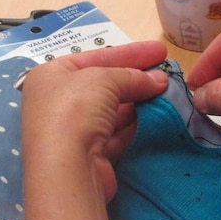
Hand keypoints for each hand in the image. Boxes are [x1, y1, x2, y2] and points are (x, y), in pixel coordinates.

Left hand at [22, 41, 168, 201]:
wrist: (67, 168)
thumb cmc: (75, 110)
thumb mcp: (103, 78)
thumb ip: (131, 76)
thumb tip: (158, 80)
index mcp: (51, 77)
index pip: (94, 58)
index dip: (128, 53)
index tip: (160, 51)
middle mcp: (57, 102)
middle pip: (104, 84)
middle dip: (136, 78)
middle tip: (169, 73)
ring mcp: (73, 130)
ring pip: (113, 110)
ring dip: (140, 101)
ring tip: (169, 93)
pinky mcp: (90, 154)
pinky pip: (117, 133)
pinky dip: (137, 124)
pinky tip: (159, 115)